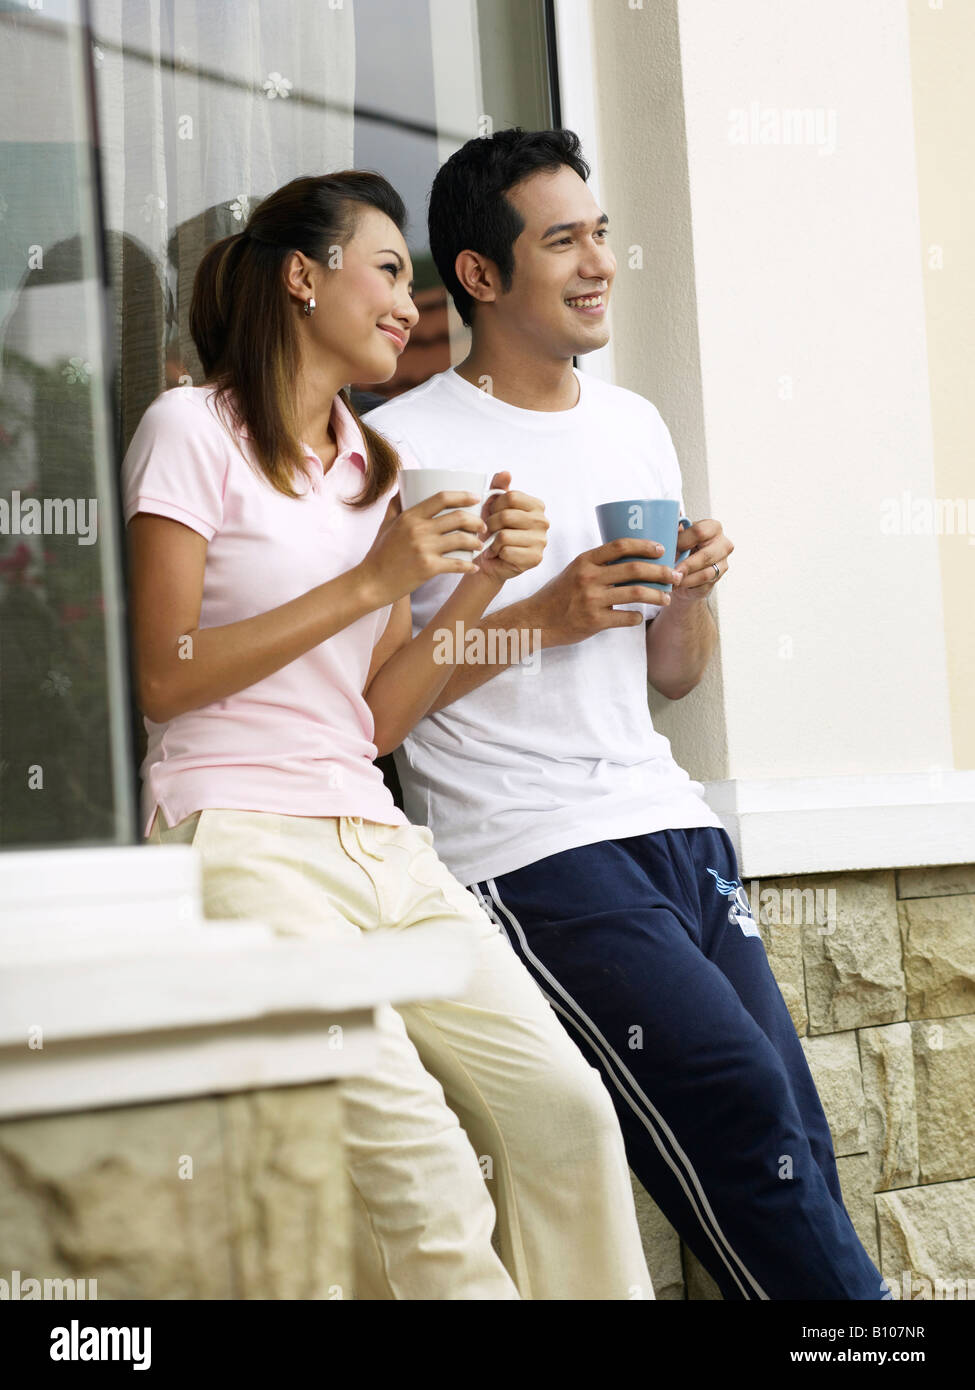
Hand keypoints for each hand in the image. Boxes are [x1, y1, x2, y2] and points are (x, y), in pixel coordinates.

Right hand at [357, 489, 486, 605]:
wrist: (371, 582)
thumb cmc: (379, 553)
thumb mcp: (385, 524)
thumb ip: (395, 505)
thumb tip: (404, 487)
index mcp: (410, 516)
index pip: (442, 498)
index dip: (463, 495)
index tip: (476, 498)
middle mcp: (418, 529)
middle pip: (458, 517)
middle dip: (476, 521)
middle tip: (482, 526)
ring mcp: (424, 549)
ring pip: (461, 539)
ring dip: (475, 543)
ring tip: (479, 546)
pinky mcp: (428, 568)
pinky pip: (456, 564)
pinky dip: (468, 566)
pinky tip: (473, 568)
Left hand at [475, 471, 549, 582]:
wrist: (491, 560)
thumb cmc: (493, 531)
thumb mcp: (493, 506)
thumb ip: (498, 488)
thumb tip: (505, 473)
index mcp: (537, 505)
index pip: (511, 496)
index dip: (494, 505)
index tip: (491, 513)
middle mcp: (543, 522)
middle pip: (506, 516)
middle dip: (490, 524)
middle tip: (488, 531)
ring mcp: (541, 541)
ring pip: (504, 535)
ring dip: (492, 541)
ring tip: (492, 543)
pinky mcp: (535, 558)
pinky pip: (506, 551)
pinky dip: (496, 553)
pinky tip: (498, 555)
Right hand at [524, 536, 676, 645]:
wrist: (536, 620)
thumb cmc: (558, 595)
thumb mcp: (575, 571)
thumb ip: (598, 564)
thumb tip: (630, 557)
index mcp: (586, 561)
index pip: (620, 545)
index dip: (644, 545)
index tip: (661, 549)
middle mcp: (589, 577)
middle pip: (634, 569)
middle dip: (660, 571)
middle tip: (675, 575)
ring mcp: (592, 599)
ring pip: (636, 593)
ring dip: (657, 595)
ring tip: (666, 598)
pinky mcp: (594, 621)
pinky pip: (626, 617)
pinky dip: (637, 617)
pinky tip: (640, 616)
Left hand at [670, 518, 733, 601]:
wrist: (688, 566)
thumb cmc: (682, 547)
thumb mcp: (677, 536)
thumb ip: (673, 532)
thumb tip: (664, 530)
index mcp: (712, 527)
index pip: (699, 532)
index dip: (682, 541)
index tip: (667, 549)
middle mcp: (723, 543)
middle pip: (705, 555)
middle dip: (685, 565)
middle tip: (670, 571)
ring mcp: (723, 561)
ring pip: (705, 572)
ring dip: (686, 578)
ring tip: (671, 580)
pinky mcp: (718, 576)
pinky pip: (704, 583)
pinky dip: (688, 584)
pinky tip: (677, 584)